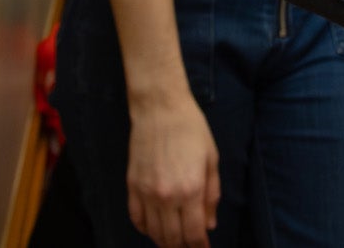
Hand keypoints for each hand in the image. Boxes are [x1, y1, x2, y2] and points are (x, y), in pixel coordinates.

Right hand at [125, 90, 220, 247]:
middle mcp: (167, 196)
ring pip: (154, 232)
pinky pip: (136, 218)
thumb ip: (211, 195)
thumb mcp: (211, 160)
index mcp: (191, 189)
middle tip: (190, 246)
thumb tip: (209, 224)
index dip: (200, 246)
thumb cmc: (191, 130)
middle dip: (183, 247)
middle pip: (173, 238)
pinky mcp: (132, 186)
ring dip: (165, 241)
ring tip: (174, 241)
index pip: (194, 233)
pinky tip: (154, 229)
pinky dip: (145, 229)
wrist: (160, 109)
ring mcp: (146, 193)